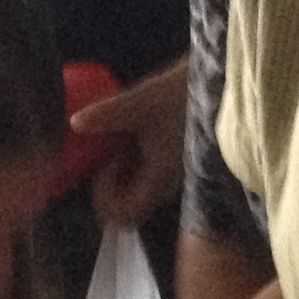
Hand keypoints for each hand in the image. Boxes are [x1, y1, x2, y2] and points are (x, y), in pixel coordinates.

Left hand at [74, 61, 189, 230]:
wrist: (224, 83)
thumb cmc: (184, 96)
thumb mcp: (142, 102)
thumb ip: (108, 114)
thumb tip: (74, 122)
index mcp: (158, 179)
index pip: (125, 215)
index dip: (105, 198)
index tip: (103, 166)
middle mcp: (167, 183)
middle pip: (130, 203)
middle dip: (109, 182)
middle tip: (105, 151)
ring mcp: (173, 172)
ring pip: (138, 186)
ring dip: (121, 169)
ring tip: (117, 138)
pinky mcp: (177, 157)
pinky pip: (148, 170)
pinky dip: (133, 157)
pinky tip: (131, 130)